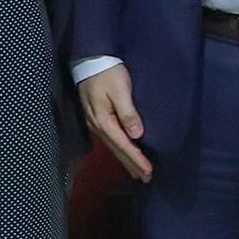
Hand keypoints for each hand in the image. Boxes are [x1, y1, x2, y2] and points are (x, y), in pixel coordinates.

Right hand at [76, 65, 151, 181]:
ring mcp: (95, 122)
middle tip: (146, 179)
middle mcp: (98, 126)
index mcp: (104, 121)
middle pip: (117, 150)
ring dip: (126, 159)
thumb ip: (128, 112)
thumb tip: (136, 135)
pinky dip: (120, 149)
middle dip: (132, 165)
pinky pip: (111, 139)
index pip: (124, 145)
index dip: (137, 159)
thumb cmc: (107, 72)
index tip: (149, 172)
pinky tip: (125, 152)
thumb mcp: (120, 90)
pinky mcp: (97, 117)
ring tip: (137, 172)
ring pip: (113, 146)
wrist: (89, 59)